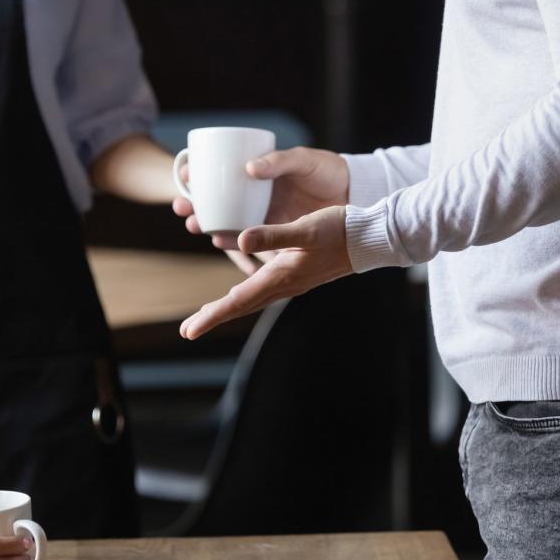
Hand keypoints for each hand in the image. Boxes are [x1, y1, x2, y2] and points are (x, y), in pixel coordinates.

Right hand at [173, 146, 347, 255]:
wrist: (352, 194)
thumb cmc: (326, 170)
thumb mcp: (303, 160)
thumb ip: (279, 161)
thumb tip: (249, 168)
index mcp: (256, 170)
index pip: (217, 170)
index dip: (196, 173)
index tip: (185, 175)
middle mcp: (253, 192)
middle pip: (213, 198)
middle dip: (193, 203)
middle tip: (182, 206)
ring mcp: (261, 212)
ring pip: (224, 219)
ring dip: (206, 223)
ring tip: (194, 225)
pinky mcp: (273, 231)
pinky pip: (246, 238)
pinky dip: (231, 241)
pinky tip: (220, 241)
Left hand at [180, 206, 352, 339]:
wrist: (371, 239)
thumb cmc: (340, 230)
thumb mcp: (305, 228)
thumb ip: (273, 235)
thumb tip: (241, 240)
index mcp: (281, 276)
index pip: (238, 301)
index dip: (212, 316)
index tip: (189, 331)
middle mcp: (284, 284)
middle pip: (241, 306)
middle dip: (213, 317)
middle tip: (188, 331)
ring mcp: (292, 282)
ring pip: (252, 300)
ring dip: (228, 308)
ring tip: (206, 315)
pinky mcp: (298, 275)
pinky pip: (263, 290)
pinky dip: (246, 296)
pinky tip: (243, 293)